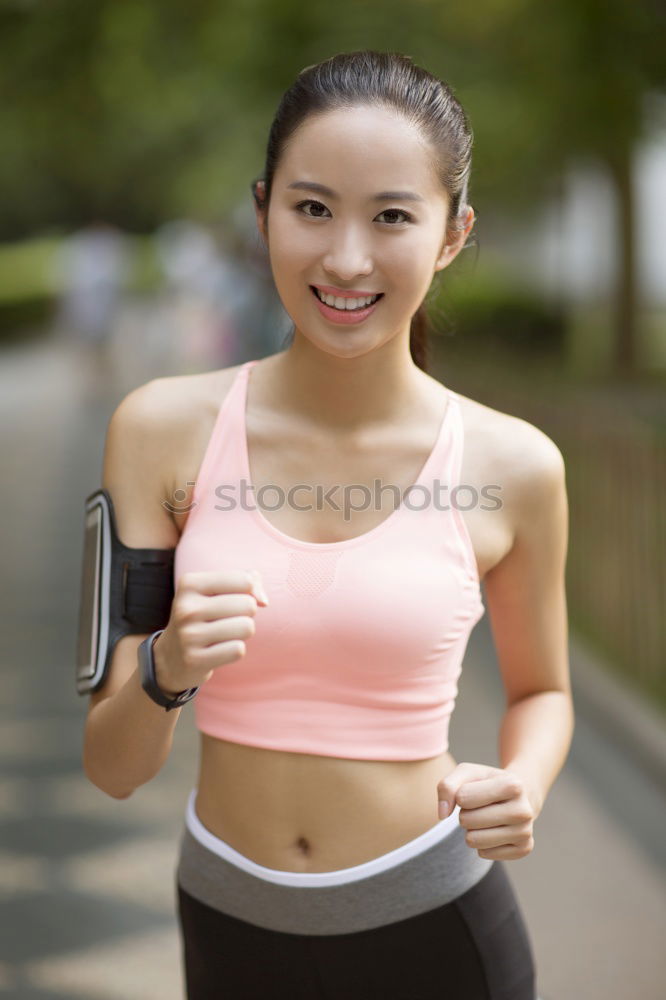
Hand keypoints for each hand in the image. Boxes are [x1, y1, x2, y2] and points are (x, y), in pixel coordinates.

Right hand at [154, 569, 269, 692]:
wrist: (171, 656)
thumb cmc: (204, 615)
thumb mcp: (216, 590)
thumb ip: (248, 582)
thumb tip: (264, 601)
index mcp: (190, 584)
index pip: (244, 580)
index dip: (251, 591)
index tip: (238, 598)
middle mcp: (186, 608)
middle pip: (248, 604)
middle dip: (247, 613)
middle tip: (229, 619)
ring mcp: (189, 635)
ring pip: (247, 627)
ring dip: (243, 632)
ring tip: (226, 634)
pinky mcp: (195, 660)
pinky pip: (238, 650)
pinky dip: (235, 650)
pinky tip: (219, 650)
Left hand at [437, 761, 536, 860]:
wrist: (519, 796)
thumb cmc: (487, 782)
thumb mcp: (466, 773)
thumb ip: (447, 786)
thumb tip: (442, 815)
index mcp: (513, 785)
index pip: (463, 798)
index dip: (460, 795)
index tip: (473, 791)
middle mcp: (524, 810)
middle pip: (467, 821)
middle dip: (465, 814)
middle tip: (479, 807)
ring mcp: (526, 832)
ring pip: (474, 840)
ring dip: (472, 830)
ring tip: (485, 818)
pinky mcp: (523, 849)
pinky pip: (484, 853)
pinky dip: (482, 843)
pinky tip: (494, 830)